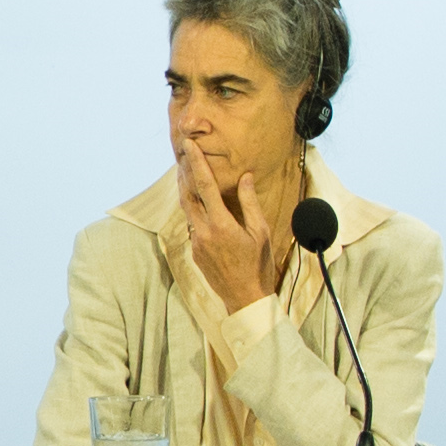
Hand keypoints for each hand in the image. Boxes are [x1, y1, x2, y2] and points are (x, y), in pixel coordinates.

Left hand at [171, 136, 285, 313]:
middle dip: (185, 174)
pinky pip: (193, 226)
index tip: (190, 146)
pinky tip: (201, 206)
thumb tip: (245, 177)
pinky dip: (194, 211)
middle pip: (188, 195)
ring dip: (187, 192)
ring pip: (187, 211)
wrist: (245, 299)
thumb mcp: (260, 232)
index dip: (196, 163)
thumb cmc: (258, 266)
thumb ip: (249, 202)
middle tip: (184, 155)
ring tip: (188, 174)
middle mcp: (204, 232)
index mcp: (221, 224)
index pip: (205, 186)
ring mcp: (197, 243)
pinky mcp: (195, 252)